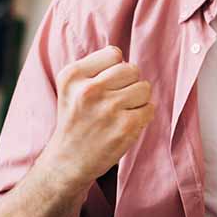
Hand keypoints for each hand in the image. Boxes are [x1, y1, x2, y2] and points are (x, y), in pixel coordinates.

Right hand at [41, 46, 154, 192]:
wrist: (67, 161)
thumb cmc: (75, 120)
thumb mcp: (71, 88)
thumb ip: (96, 68)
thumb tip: (127, 61)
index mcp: (73, 76)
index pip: (114, 54)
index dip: (115, 69)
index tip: (105, 85)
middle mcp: (89, 90)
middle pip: (132, 69)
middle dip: (129, 83)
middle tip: (115, 100)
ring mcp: (108, 108)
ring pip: (144, 88)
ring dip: (138, 100)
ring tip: (120, 112)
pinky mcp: (125, 126)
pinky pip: (150, 108)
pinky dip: (143, 116)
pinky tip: (126, 124)